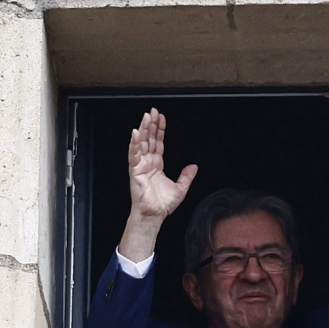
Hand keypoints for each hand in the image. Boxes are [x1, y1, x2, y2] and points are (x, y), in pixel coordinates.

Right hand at [118, 108, 197, 262]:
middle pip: (149, 140)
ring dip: (143, 130)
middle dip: (150, 125)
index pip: (158, 143)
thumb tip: (194, 166)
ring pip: (141, 144)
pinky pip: (133, 155)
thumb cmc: (163, 205)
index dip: (160, 130)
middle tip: (152, 111)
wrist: (154, 216)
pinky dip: (134, 144)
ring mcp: (140, 166)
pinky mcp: (134, 172)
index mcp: (156, 165)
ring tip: (145, 117)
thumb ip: (187, 176)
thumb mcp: (180, 189)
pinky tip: (135, 133)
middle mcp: (147, 163)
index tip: (161, 118)